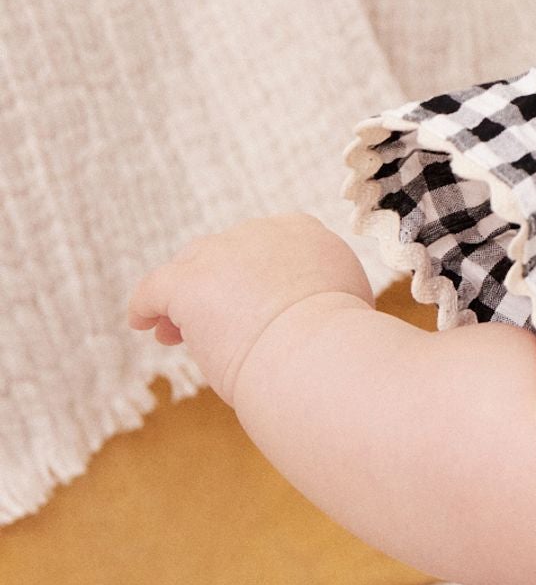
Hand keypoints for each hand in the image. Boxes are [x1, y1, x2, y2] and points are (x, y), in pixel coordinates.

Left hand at [127, 213, 372, 407]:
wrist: (319, 353)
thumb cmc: (341, 344)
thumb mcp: (345, 301)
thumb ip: (321, 293)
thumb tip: (311, 314)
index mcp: (303, 231)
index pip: (268, 245)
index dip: (254, 276)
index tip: (253, 304)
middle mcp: (259, 232)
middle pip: (225, 254)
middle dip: (218, 285)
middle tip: (215, 324)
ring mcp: (220, 252)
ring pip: (190, 268)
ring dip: (184, 298)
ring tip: (175, 334)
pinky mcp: (186, 282)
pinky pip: (154, 289)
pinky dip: (145, 305)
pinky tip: (141, 323)